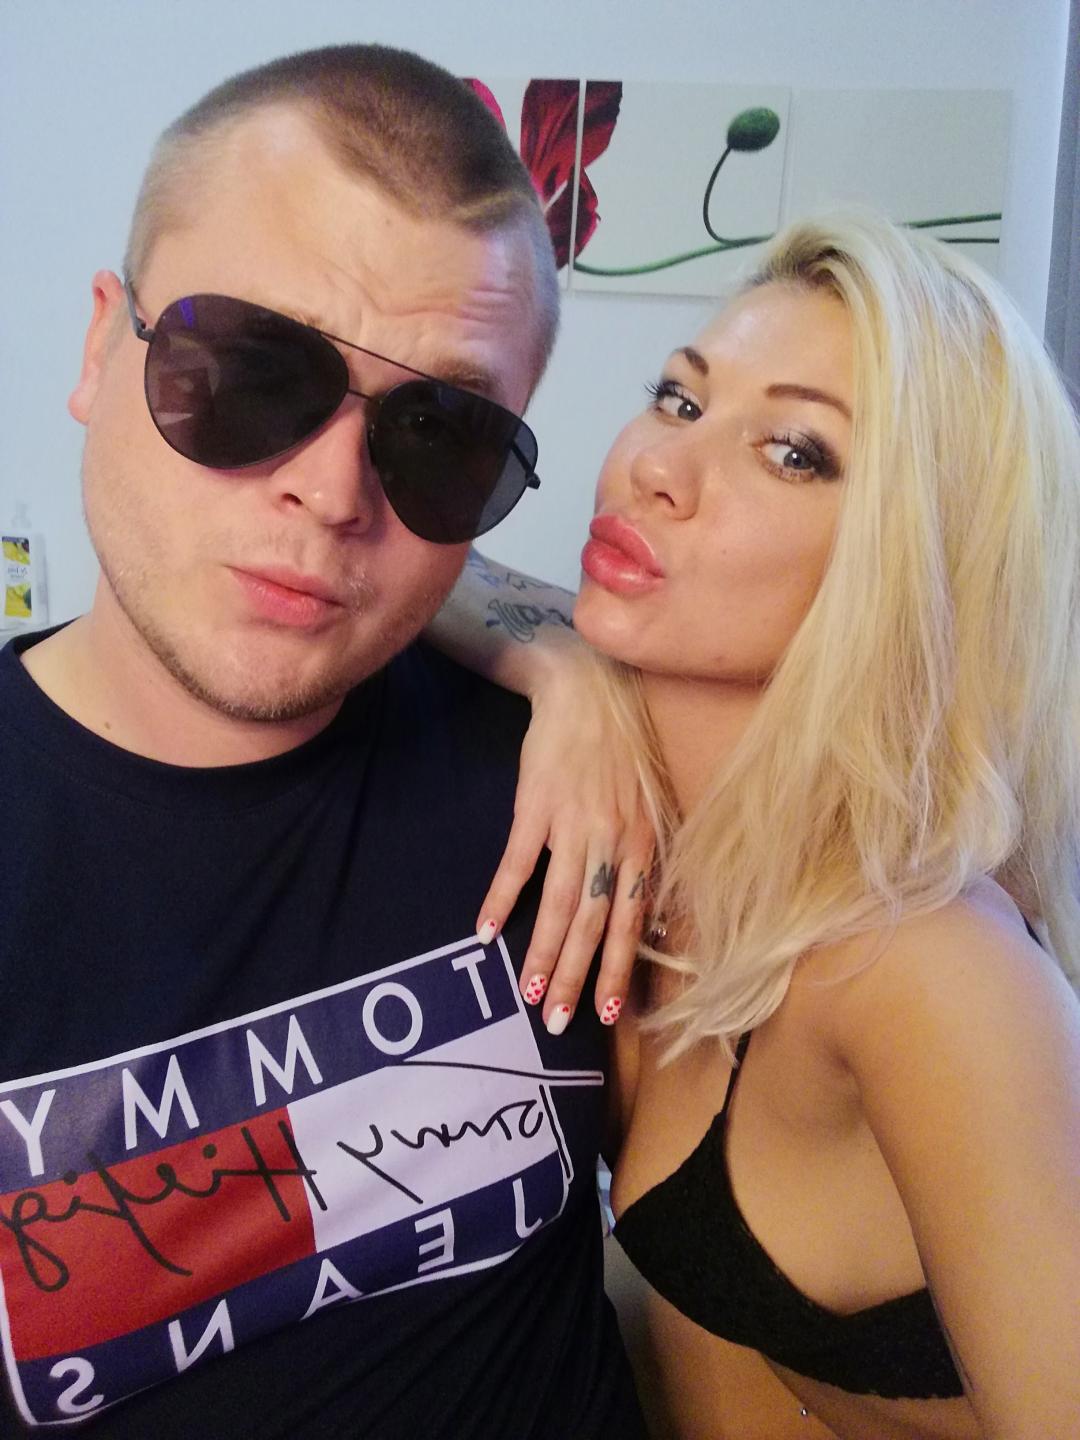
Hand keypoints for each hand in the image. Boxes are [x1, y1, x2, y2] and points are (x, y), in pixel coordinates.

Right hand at [475, 648, 654, 1031]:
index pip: (633, 922)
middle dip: (578, 979)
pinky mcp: (535, 805)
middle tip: (558, 1023)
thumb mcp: (651, 805)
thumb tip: (654, 920)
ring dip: (543, 954)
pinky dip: (500, 899)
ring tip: (528, 994)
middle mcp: (614, 841)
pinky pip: (517, 863)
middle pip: (595, 924)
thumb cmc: (622, 747)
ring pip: (559, 904)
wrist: (588, 688)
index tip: (610, 1014)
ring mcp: (573, 824)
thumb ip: (649, 860)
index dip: (620, 970)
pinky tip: (485, 932)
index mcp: (645, 844)